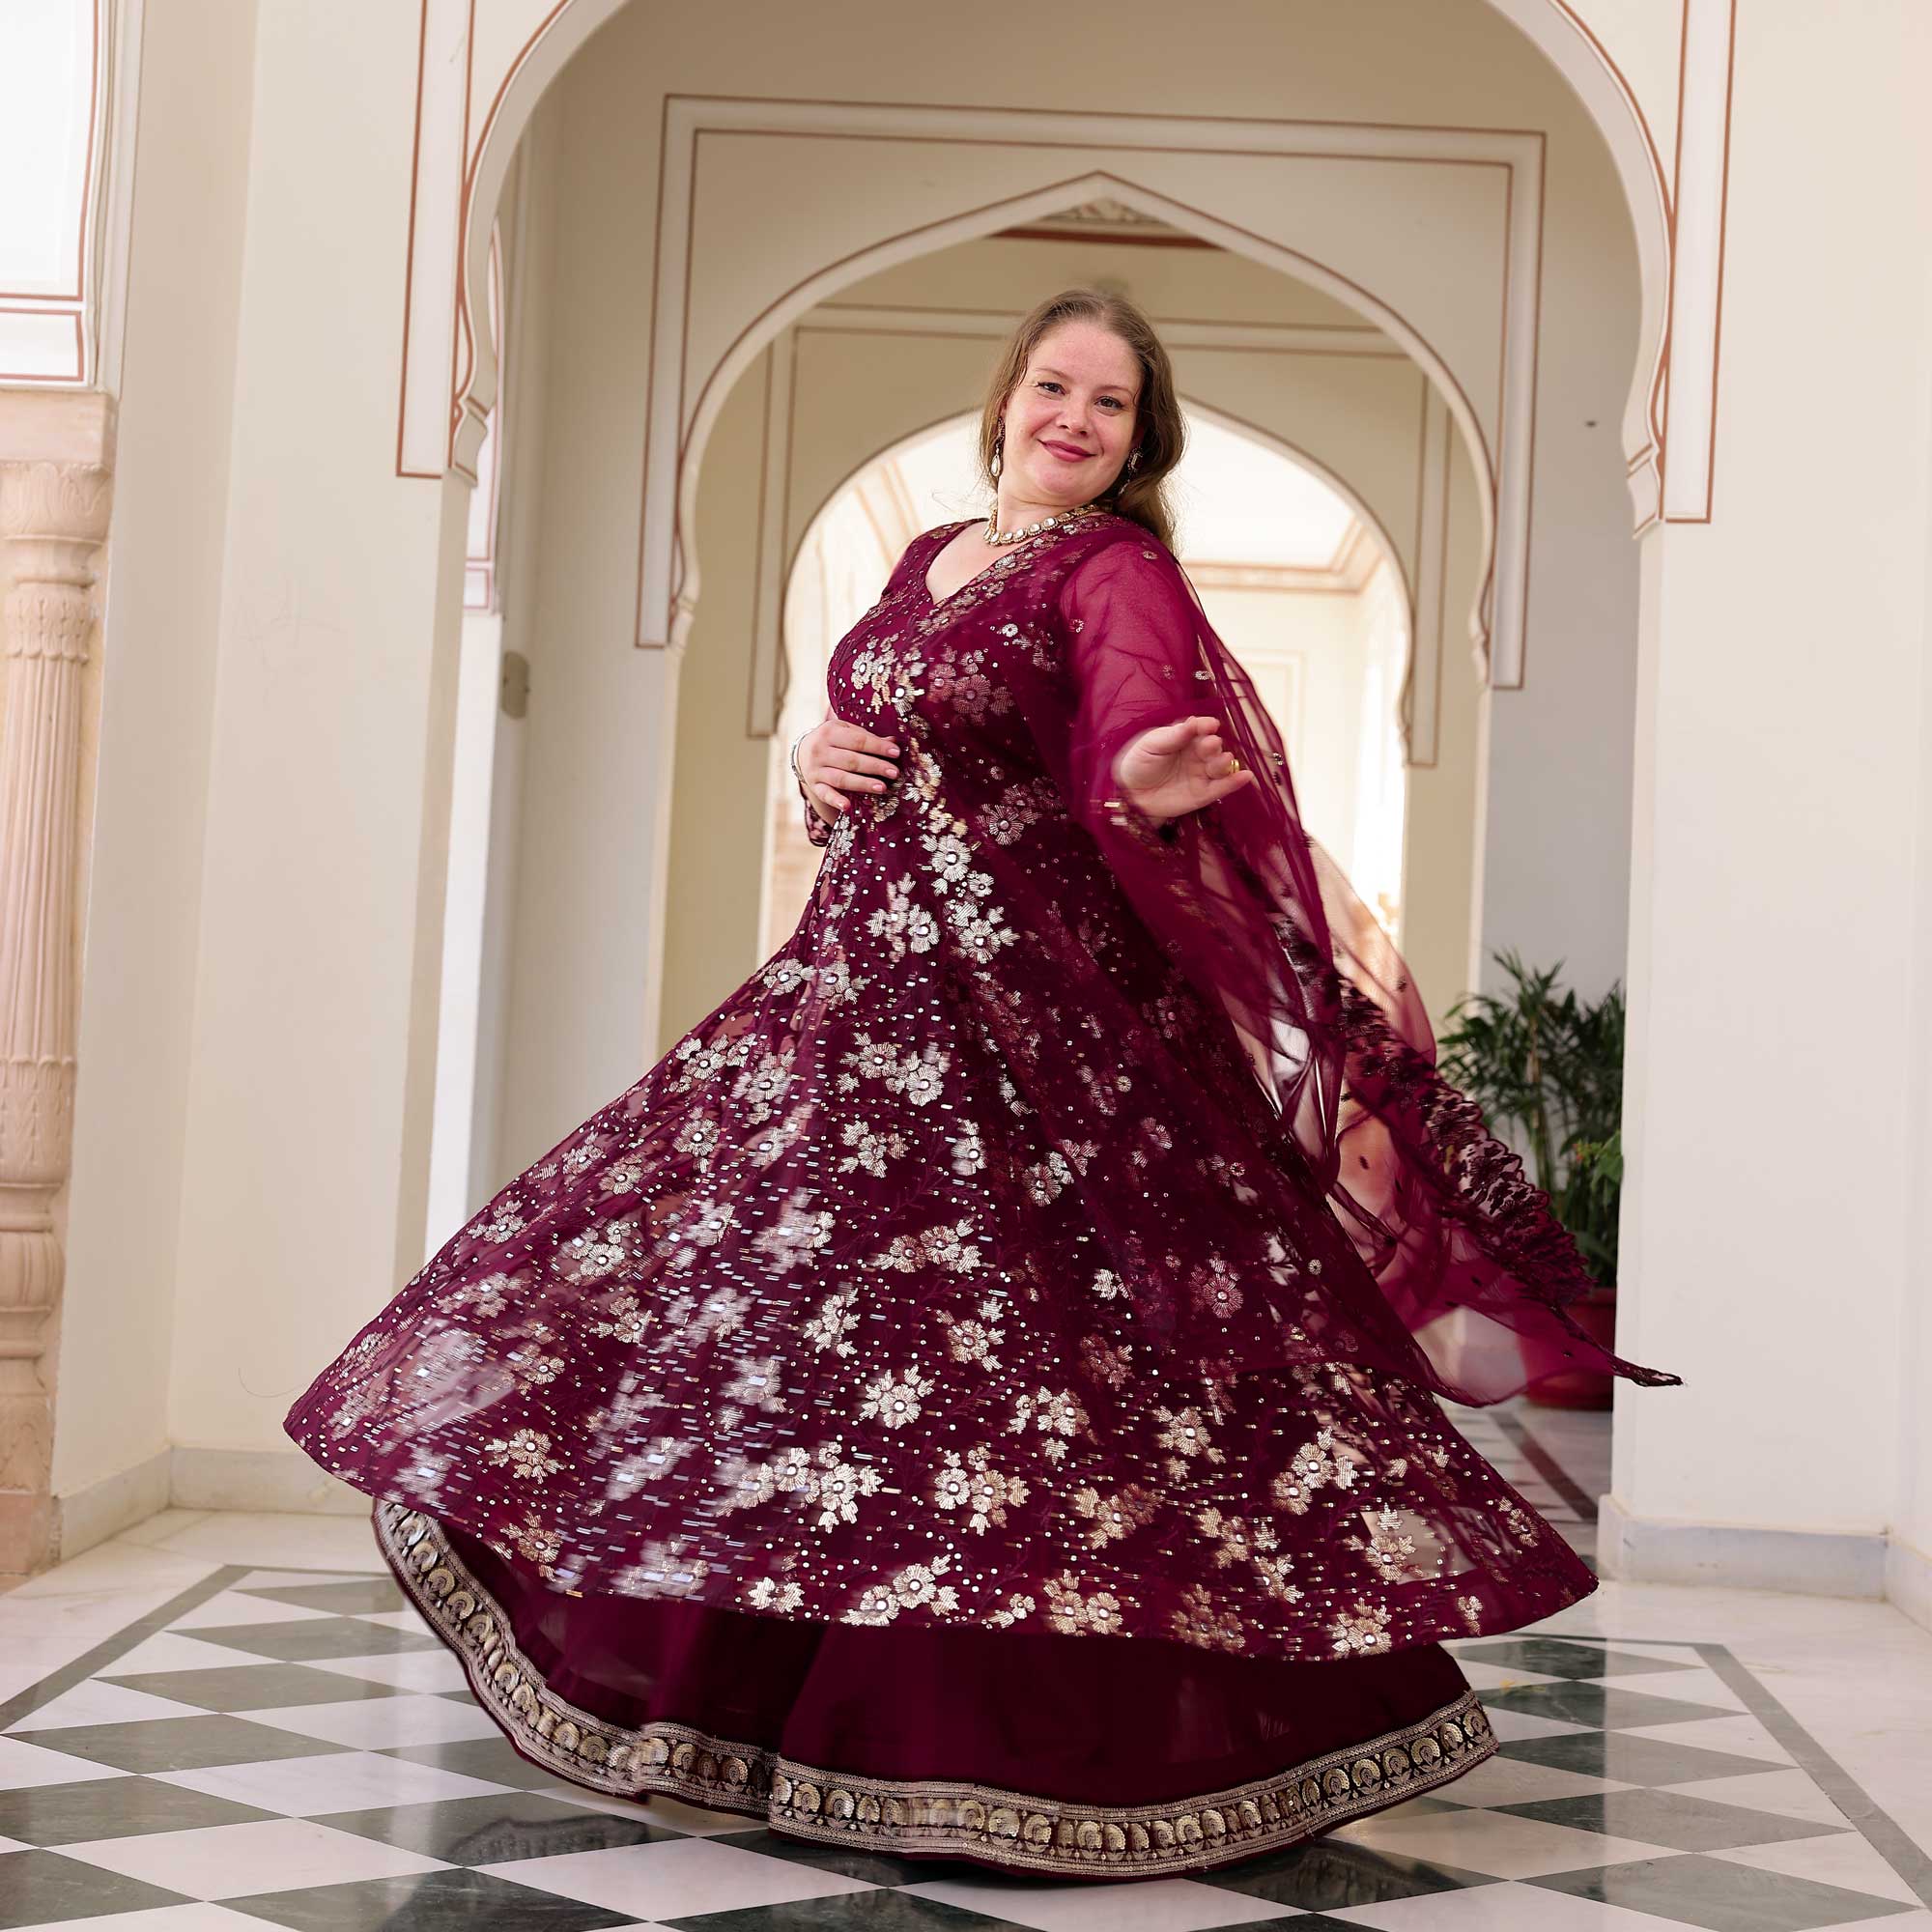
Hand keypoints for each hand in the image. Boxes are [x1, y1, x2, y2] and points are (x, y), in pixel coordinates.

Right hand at [798, 711, 900, 824]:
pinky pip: (824, 794)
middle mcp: (820, 750)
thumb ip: (867, 737)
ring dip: (862, 784)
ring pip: (841, 778)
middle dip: (875, 766)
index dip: (878, 747)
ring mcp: (815, 770)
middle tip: (894, 772)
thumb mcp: (846, 732)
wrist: (802, 752)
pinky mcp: (814, 785)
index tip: (896, 753)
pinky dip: (835, 800)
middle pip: (851, 760)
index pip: (858, 740)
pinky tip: (846, 806)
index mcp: (830, 732)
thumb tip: (893, 743)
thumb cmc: (832, 741)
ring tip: (882, 788)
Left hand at [1112, 716, 1255, 822]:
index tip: (1209, 725)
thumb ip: (1172, 735)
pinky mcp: (1203, 794)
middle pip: (1212, 747)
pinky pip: (1222, 788)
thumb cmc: (1138, 763)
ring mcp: (1202, 774)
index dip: (1205, 726)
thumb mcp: (1150, 745)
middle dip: (1213, 745)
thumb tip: (1192, 721)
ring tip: (1224, 759)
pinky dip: (1235, 782)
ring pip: (1220, 767)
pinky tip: (1245, 776)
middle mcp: (1197, 754)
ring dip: (1224, 762)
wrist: (1129, 794)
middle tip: (1210, 744)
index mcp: (1185, 737)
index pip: (1200, 728)